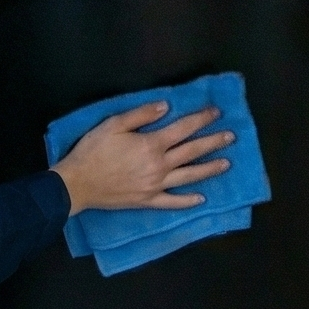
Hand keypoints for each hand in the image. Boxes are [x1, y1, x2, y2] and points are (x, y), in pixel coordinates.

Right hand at [52, 102, 235, 214]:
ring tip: (226, 163)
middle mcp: (159, 166)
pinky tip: (201, 199)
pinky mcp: (148, 201)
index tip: (216, 113)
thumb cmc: (93, 150)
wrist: (77, 184)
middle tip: (231, 136)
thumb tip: (166, 106)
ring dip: (209, 169)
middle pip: (192, 152)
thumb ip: (141, 114)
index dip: (201, 119)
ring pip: (189, 176)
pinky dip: (187, 201)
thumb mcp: (114, 124)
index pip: (183, 129)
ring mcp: (156, 186)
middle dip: (213, 142)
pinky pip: (172, 202)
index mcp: (151, 144)